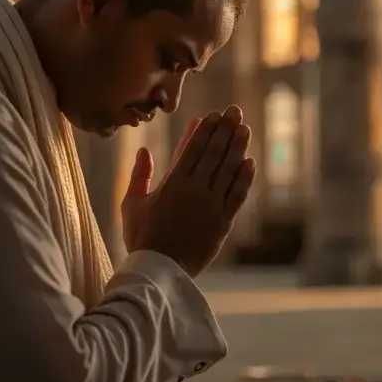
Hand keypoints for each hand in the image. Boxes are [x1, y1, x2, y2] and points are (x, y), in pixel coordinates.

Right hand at [121, 106, 255, 275]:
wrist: (160, 270)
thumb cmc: (142, 238)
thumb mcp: (132, 205)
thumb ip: (139, 176)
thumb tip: (145, 150)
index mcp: (173, 183)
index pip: (194, 148)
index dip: (206, 129)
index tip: (214, 115)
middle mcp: (196, 190)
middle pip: (214, 153)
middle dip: (225, 129)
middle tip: (235, 111)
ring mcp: (212, 206)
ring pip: (229, 170)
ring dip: (238, 147)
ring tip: (244, 129)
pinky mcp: (223, 222)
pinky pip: (237, 195)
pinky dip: (245, 178)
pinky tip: (250, 162)